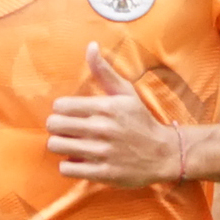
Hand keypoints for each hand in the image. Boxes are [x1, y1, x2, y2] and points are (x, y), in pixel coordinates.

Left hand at [46, 46, 181, 188]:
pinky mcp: (103, 173)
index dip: (62, 111)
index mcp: (106, 108)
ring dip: (62, 146)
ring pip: (57, 146)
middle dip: (58, 128)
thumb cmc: (142, 122)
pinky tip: (79, 161)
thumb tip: (91, 46)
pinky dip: (69, 166)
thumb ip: (104, 72)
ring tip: (73, 146)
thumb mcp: (127, 94)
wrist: (165, 154)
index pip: (60, 106)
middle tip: (69, 131)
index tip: (73, 115)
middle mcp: (103, 129)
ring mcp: (102, 153)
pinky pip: (67, 169)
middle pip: (54, 126)